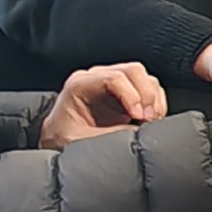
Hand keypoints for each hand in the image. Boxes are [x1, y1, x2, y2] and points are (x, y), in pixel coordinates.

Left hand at [42, 61, 166, 143]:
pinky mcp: (124, 92)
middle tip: (148, 118)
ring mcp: (112, 83)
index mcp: (80, 84)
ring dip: (153, 99)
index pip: (114, 78)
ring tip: (150, 120)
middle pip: (132, 70)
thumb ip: (107, 135)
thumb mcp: (79, 140)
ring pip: (143, 77)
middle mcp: (97, 78)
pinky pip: (148, 87)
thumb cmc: (62, 138)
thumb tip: (136, 131)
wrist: (57, 140)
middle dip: (146, 94)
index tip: (138, 116)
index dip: (131, 95)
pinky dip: (155, 102)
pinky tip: (151, 117)